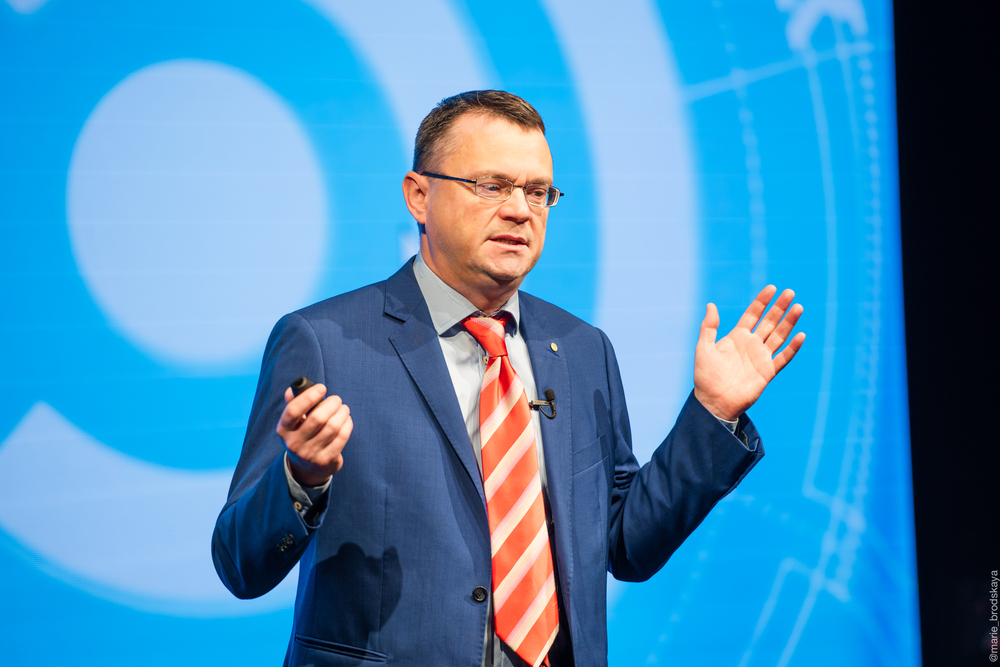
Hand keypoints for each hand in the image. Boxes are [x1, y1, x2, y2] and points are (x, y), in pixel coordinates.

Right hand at [277, 383, 352, 486]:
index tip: (322, 387)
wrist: (307, 467)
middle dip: (331, 404)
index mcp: (283, 429)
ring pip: (332, 427)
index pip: (293, 410)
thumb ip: (293, 404)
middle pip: (317, 418)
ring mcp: (310, 454)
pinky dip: (347, 425)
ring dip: (342, 413)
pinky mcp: (325, 460)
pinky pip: (341, 437)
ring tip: (344, 408)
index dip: (309, 396)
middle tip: (337, 399)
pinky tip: (347, 420)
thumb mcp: (293, 423)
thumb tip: (292, 388)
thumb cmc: (302, 435)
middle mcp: (294, 443)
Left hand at [693, 285, 804, 420]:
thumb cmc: (706, 375)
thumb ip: (709, 327)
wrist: (713, 401)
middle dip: (779, 307)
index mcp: (737, 337)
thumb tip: (711, 304)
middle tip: (790, 292)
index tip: (772, 288)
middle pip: (769, 322)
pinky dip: (792, 348)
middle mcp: (751, 345)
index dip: (762, 302)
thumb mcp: (704, 347)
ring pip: (779, 336)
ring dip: (789, 322)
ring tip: (798, 307)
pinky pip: (783, 358)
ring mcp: (761, 357)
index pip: (753, 315)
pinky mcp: (767, 372)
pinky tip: (800, 335)